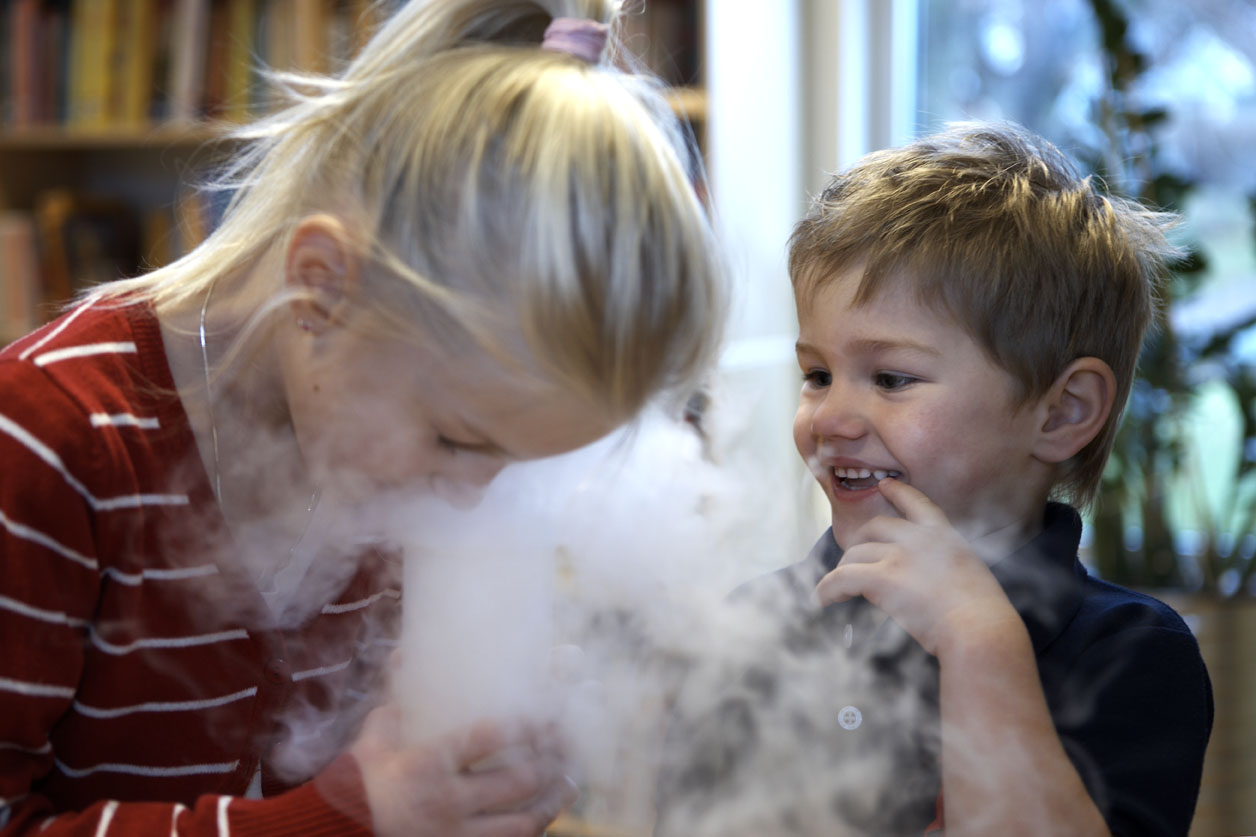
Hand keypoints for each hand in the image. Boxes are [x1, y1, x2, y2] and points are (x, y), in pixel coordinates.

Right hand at [351, 704, 576, 836]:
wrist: (337, 833)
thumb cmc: (357, 783)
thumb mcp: (374, 738)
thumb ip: (398, 700)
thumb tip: (406, 653)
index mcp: (427, 764)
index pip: (489, 738)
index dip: (526, 723)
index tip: (548, 711)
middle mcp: (446, 801)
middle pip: (517, 780)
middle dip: (550, 759)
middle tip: (566, 740)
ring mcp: (456, 835)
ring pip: (522, 821)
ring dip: (551, 800)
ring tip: (568, 781)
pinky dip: (532, 831)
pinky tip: (544, 816)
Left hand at [814, 478, 1020, 655]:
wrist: (980, 629)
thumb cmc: (982, 614)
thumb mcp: (970, 574)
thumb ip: (945, 567)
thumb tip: (925, 582)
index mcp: (944, 535)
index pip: (917, 503)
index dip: (898, 492)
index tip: (885, 484)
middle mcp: (918, 538)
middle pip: (875, 528)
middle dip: (860, 542)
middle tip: (852, 560)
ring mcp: (898, 556)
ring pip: (855, 554)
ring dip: (843, 570)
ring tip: (838, 589)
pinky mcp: (881, 578)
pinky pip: (841, 578)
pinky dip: (827, 589)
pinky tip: (821, 599)